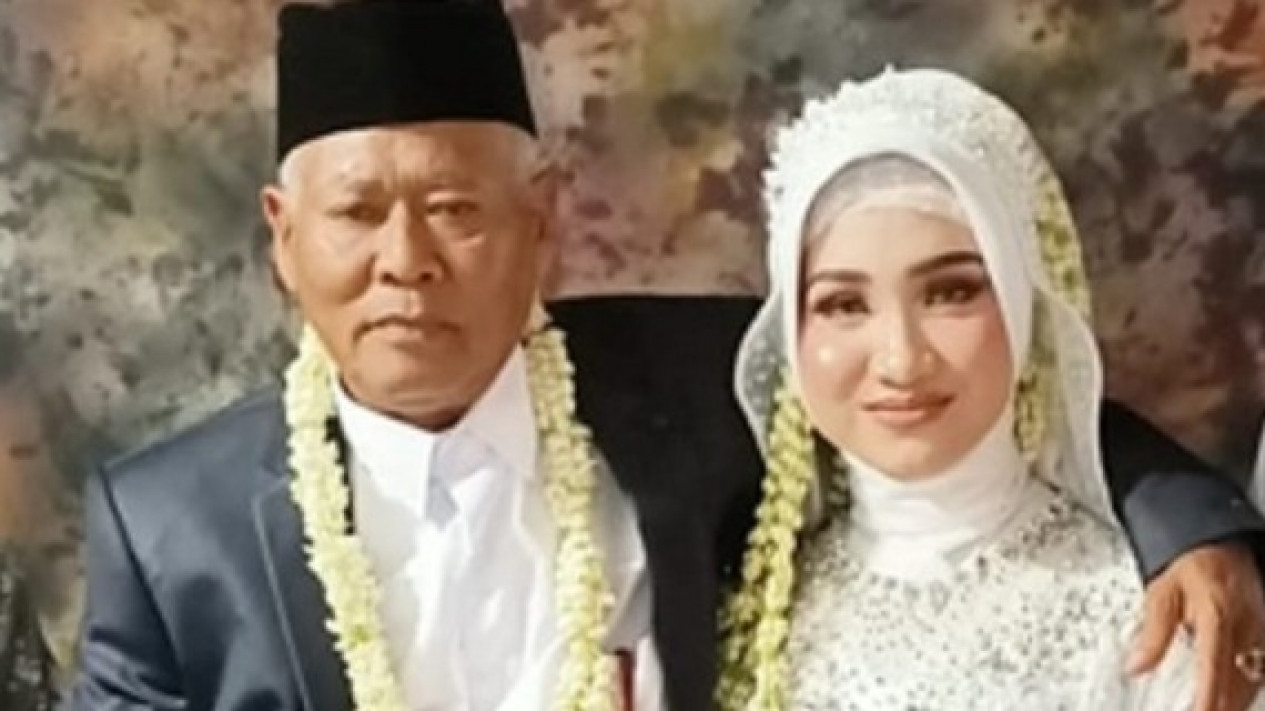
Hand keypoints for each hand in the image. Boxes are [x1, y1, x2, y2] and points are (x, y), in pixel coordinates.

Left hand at [1130, 543, 1264, 710]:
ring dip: (1238, 701)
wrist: (1216, 540)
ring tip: (1216, 710)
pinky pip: (1262, 666)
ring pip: (1256, 678)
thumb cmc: (1188, 562)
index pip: (1214, 667)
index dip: (1208, 699)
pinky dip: (1247, 686)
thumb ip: (1152, 634)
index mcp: (1217, 614)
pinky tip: (1234, 697)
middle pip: (1241, 681)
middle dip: (1225, 706)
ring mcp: (1261, 628)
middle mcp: (1247, 624)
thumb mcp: (1161, 593)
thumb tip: (1137, 666)